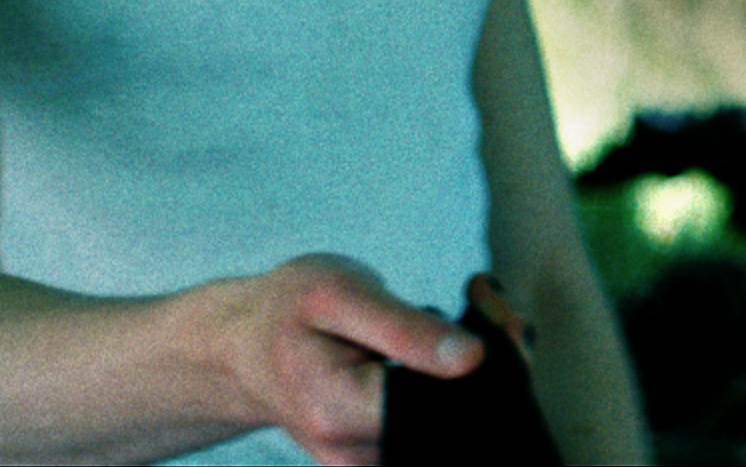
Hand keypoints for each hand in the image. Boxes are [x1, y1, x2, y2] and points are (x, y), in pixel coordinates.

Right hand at [211, 253, 482, 466]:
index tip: (486, 299)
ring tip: (476, 316)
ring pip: (462, 429)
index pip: (445, 403)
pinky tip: (457, 348)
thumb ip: (405, 330)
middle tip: (488, 302)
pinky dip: (465, 390)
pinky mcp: (387, 461)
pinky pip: (446, 432)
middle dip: (498, 364)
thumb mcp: (339, 295)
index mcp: (340, 413)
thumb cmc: (289, 310)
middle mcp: (357, 457)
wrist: (246, 349)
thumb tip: (474, 359)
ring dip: (488, 375)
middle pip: (462, 424)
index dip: (484, 355)